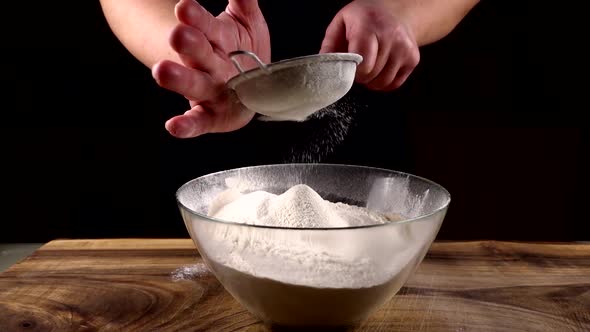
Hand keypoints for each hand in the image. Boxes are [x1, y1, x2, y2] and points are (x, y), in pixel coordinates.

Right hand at [152, 0, 269, 137]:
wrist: (251, 87)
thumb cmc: (245, 54)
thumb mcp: (249, 25)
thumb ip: (244, 4)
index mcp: (216, 39)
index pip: (204, 24)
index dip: (195, 16)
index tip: (185, 7)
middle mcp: (208, 64)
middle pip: (196, 52)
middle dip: (187, 43)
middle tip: (178, 34)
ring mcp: (208, 91)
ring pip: (193, 83)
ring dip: (178, 78)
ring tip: (162, 71)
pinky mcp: (211, 117)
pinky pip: (198, 122)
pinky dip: (186, 126)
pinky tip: (173, 126)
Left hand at [320, 0, 418, 90]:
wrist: (395, 12)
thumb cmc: (363, 19)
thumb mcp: (341, 23)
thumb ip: (330, 45)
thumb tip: (324, 68)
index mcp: (370, 26)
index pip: (363, 64)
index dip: (352, 71)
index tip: (349, 66)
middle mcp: (391, 36)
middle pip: (371, 75)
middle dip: (360, 76)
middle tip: (358, 65)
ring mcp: (405, 48)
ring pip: (383, 82)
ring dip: (371, 81)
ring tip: (369, 67)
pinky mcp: (413, 59)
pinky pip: (394, 84)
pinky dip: (384, 83)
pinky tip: (380, 69)